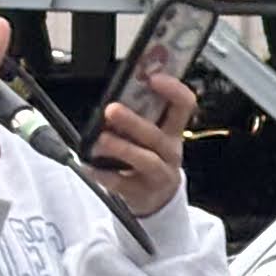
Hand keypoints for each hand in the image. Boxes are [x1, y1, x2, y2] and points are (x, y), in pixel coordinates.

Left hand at [89, 62, 196, 219]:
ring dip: (122, 148)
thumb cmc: (149, 157)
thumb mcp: (152, 136)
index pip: (184, 105)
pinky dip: (104, 174)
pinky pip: (122, 184)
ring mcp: (158, 174)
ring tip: (101, 140)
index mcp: (173, 131)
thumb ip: (140, 116)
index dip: (173, 90)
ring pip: (145, 160)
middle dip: (134, 122)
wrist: (155, 198)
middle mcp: (169, 152)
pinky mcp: (140, 193)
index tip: (153, 78)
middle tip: (112, 110)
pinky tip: (90, 166)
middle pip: (157, 135)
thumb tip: (115, 95)